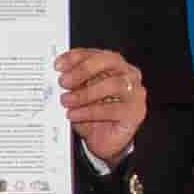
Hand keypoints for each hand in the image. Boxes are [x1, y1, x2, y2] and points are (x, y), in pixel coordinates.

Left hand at [57, 47, 146, 163]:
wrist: (103, 141)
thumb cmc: (92, 114)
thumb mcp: (78, 95)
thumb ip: (72, 84)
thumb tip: (58, 76)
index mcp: (114, 64)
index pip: (96, 53)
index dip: (76, 57)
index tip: (58, 66)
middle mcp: (128, 74)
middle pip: (110, 61)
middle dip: (84, 69)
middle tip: (63, 82)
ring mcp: (135, 92)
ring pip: (114, 84)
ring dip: (86, 92)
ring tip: (67, 101)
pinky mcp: (135, 112)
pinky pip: (113, 109)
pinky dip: (90, 111)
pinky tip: (75, 114)